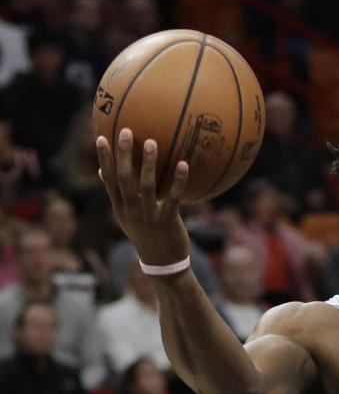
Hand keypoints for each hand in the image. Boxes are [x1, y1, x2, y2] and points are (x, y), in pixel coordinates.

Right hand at [95, 128, 191, 266]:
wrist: (161, 263)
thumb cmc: (145, 234)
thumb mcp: (126, 217)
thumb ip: (116, 194)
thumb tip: (102, 172)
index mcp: (120, 207)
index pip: (109, 179)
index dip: (104, 159)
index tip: (100, 138)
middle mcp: (131, 210)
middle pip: (124, 179)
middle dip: (123, 155)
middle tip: (126, 131)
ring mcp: (148, 216)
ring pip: (146, 186)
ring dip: (148, 163)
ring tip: (152, 142)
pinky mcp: (167, 221)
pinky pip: (172, 197)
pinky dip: (178, 180)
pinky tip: (183, 164)